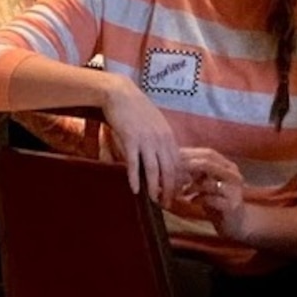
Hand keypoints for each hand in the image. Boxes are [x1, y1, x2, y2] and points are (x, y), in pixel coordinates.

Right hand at [100, 80, 180, 201]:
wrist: (119, 93)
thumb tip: (159, 157)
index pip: (178, 164)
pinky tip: (134, 188)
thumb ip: (159, 139)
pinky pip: (134, 163)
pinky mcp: (130, 139)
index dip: (177, 181)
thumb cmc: (134, 108)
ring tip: (153, 199)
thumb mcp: (153, 123)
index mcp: (168, 136)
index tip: (175, 193)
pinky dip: (135, 178)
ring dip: (154, 187)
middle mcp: (160, 139)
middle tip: (167, 203)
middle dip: (169, 189)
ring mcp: (146, 140)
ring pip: (154, 169)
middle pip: (169, 170)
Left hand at [174, 147, 248, 237]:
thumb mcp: (205, 183)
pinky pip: (210, 199)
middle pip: (208, 164)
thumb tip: (172, 161)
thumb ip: (195, 172)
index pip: (208, 153)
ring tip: (182, 191)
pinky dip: (197, 199)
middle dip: (187, 168)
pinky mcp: (231, 206)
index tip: (170, 159)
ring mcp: (234, 191)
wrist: (236, 223)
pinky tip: (191, 201)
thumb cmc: (216, 200)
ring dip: (191, 186)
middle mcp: (233, 175)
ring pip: (208, 182)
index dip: (189, 154)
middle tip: (172, 173)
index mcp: (228, 166)